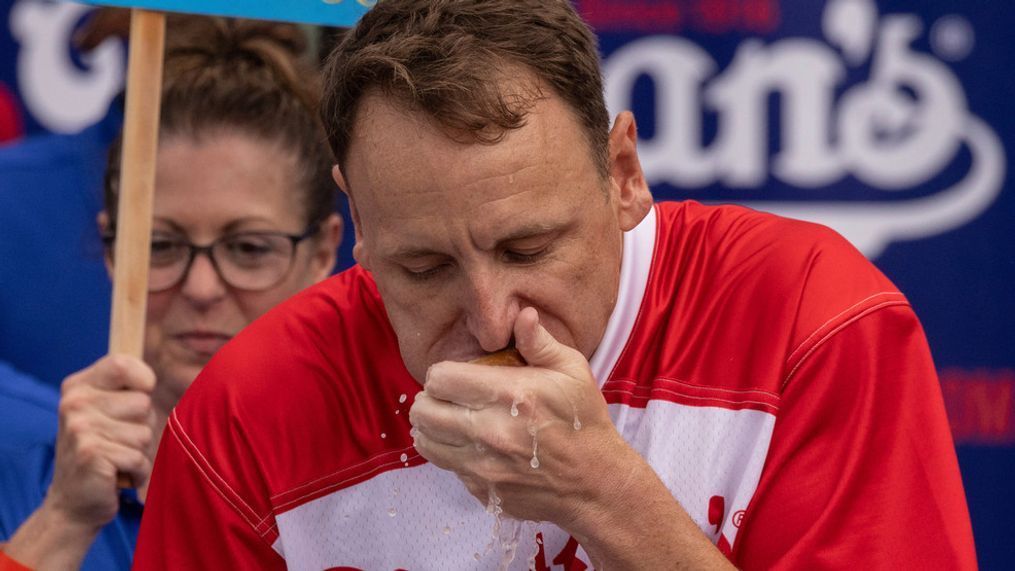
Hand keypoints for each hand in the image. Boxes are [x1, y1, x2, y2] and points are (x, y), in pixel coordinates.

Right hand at [45, 355, 155, 528]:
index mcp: (77, 387)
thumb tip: (152, 377)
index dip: (143, 381)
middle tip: (116, 443)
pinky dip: (137, 473)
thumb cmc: (102, 452)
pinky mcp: (91, 454)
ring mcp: (80, 429)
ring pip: (144, 434)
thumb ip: (126, 390)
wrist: (72, 504)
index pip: (122, 363)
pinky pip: (139, 459)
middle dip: (142, 428)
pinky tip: (116, 477)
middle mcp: (74, 403)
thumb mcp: (106, 413)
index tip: (139, 397)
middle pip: (143, 403)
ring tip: (115, 460)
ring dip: (139, 453)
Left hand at [409, 307, 632, 523]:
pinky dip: (450, 454)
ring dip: (432, 427)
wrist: (594, 483)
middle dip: (430, 399)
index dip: (443, 373)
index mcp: (509, 394)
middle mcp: (490, 431)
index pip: (440, 379)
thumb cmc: (584, 421)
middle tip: (447, 398)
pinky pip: (445, 466)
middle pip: (423, 411)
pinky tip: (471, 446)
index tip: (456, 376)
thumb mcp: (572, 371)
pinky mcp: (481, 490)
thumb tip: (522, 315)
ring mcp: (483, 466)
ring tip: (450, 419)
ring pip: (425, 441)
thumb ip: (539, 342)